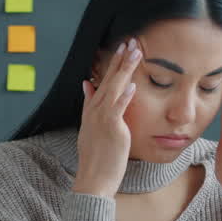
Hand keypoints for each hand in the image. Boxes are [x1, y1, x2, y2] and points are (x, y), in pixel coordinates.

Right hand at [73, 38, 141, 198]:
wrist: (93, 178)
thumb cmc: (96, 157)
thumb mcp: (89, 127)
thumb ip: (89, 104)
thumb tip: (86, 84)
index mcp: (91, 109)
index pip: (103, 81)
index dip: (113, 64)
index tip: (122, 49)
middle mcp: (94, 110)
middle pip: (109, 80)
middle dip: (120, 60)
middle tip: (131, 42)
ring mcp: (101, 118)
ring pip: (113, 88)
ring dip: (124, 69)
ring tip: (135, 53)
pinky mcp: (111, 129)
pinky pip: (117, 108)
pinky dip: (124, 96)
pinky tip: (132, 84)